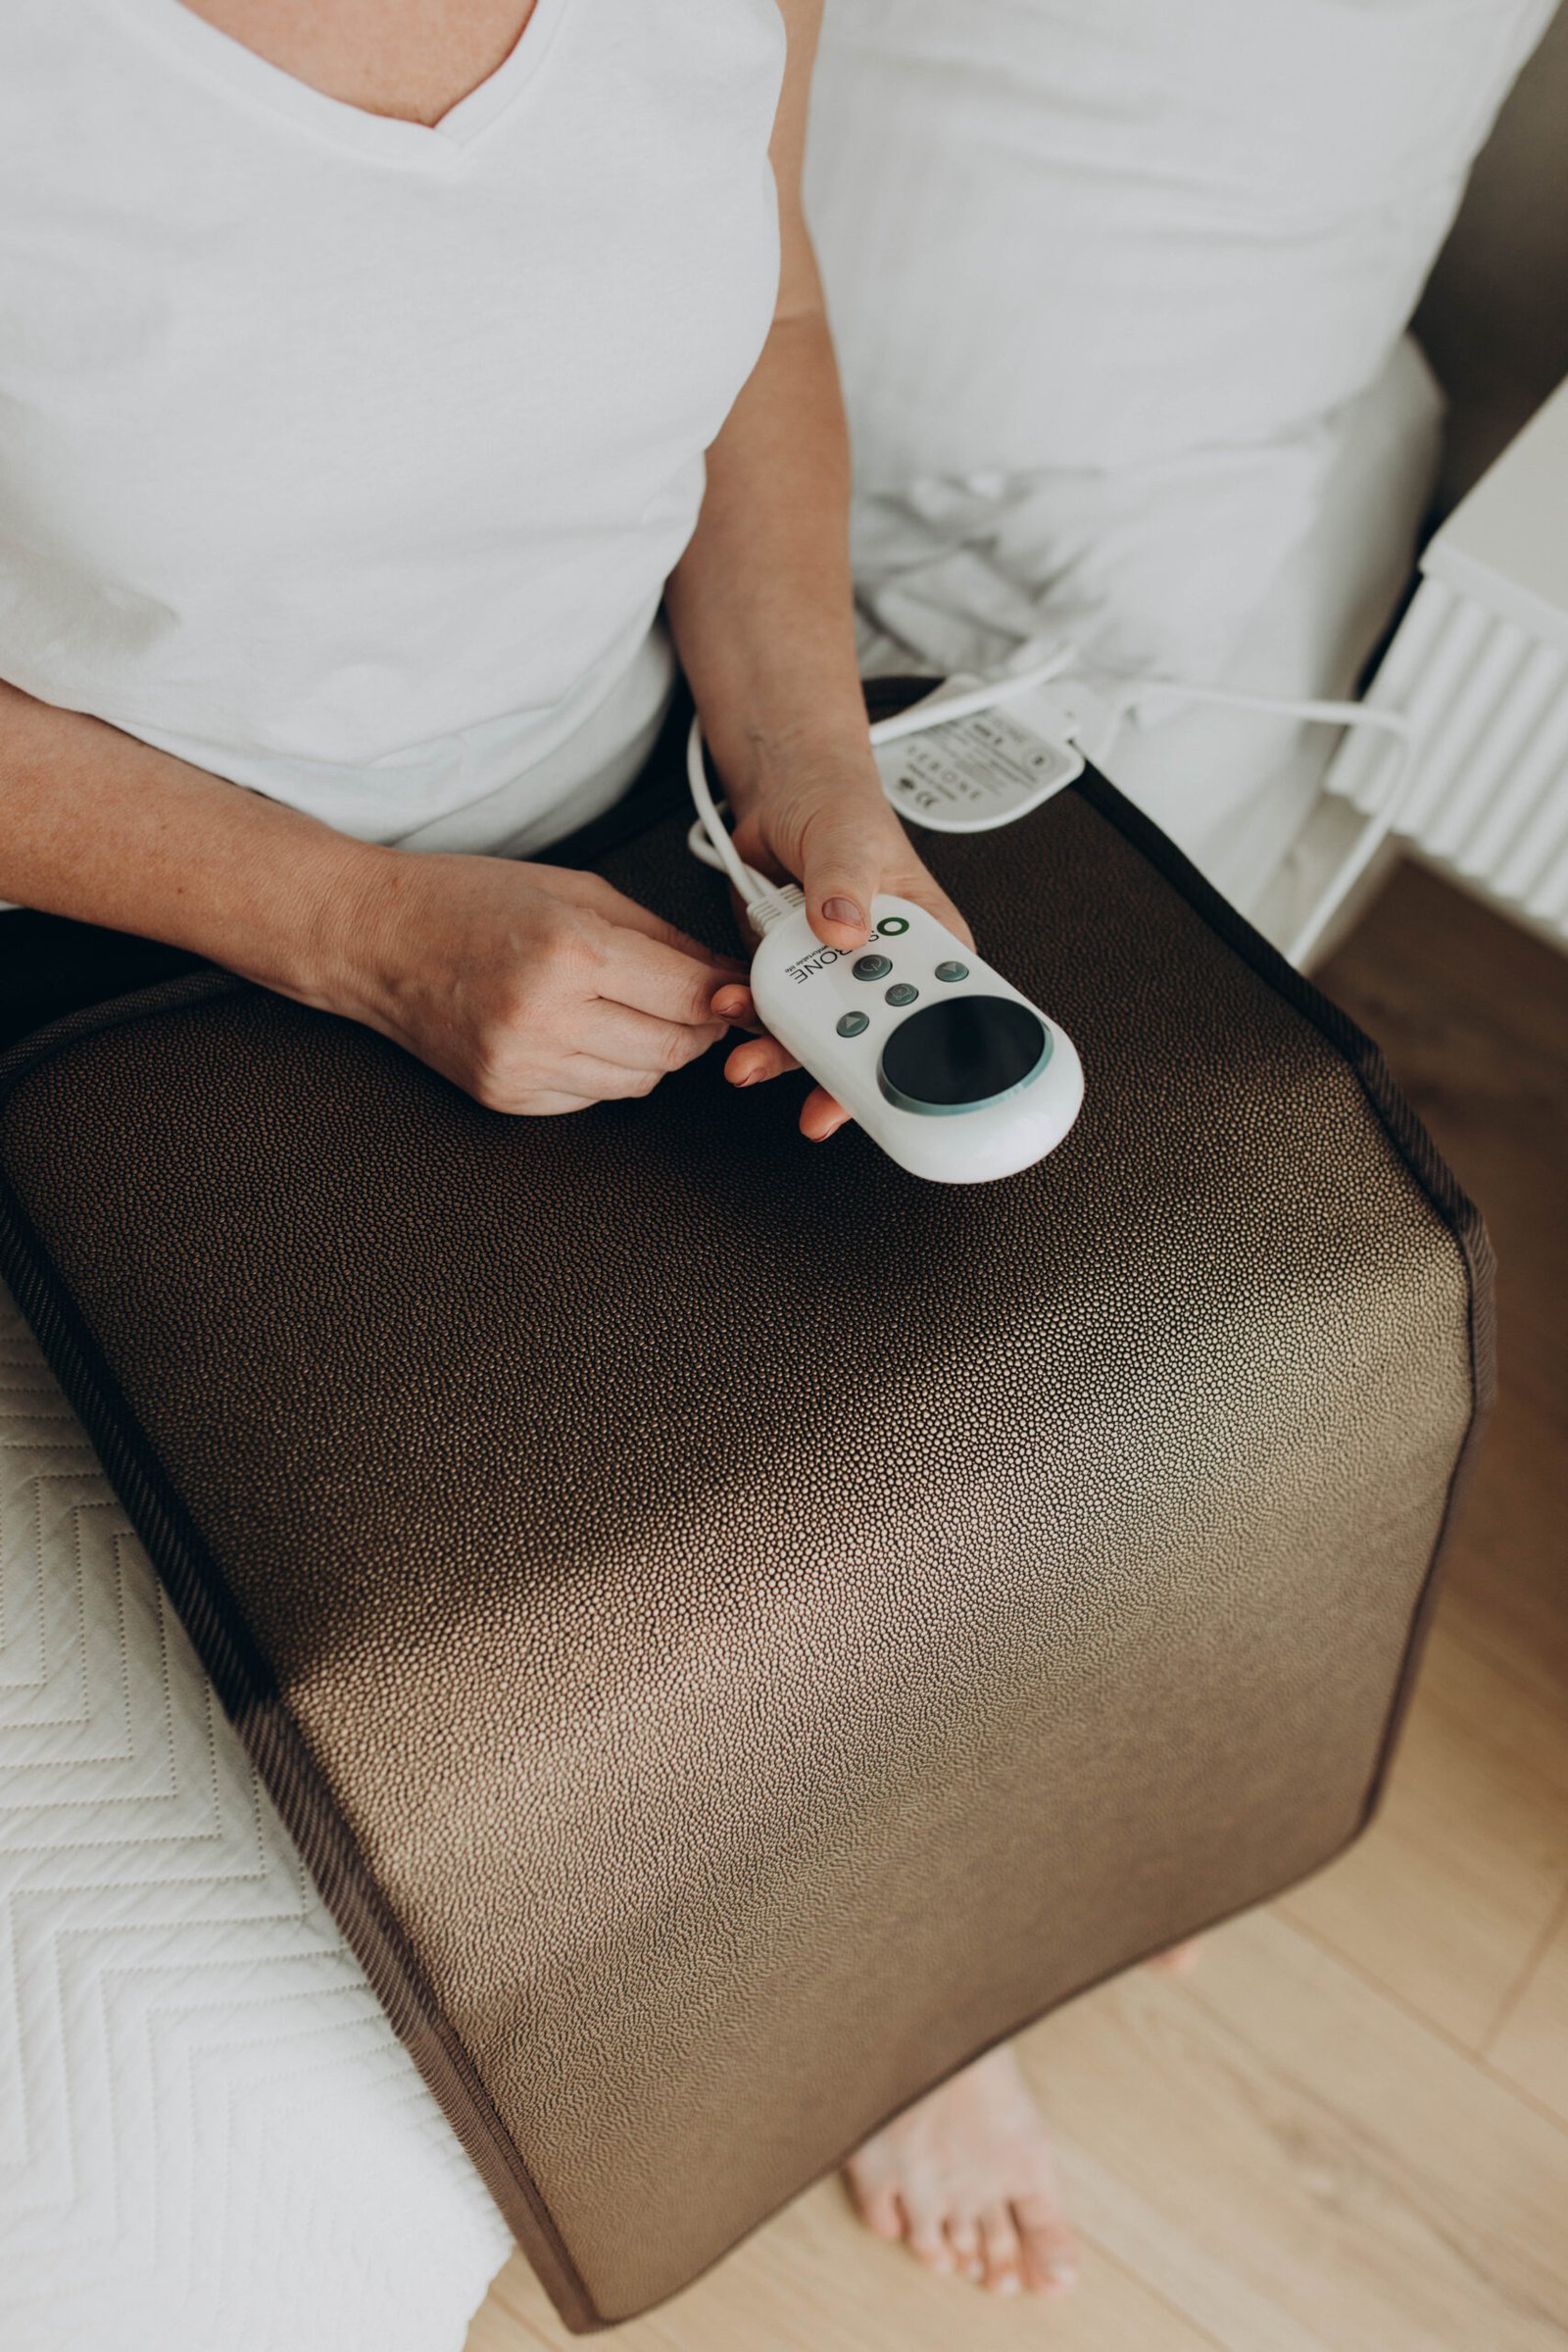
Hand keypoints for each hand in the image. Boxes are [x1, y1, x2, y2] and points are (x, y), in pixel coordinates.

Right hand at [335, 850, 744, 1114]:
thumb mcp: (577, 891)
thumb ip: (661, 939)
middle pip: (674, 1049)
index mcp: (570, 952)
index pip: (689, 997)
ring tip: (624, 1009)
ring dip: (653, 1051)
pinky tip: (579, 1031)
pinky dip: (605, 1070)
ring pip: (641, 1082)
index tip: (736, 991)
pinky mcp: (506, 1096)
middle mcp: (547, 1016)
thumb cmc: (467, 902)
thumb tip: (724, 977)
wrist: (375, 938)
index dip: (725, 997)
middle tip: (688, 1000)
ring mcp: (523, 1065)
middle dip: (696, 1027)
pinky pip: (593, 1098)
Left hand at [708, 749, 973, 1139]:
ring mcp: (831, 974)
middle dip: (845, 1076)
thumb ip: (845, 882)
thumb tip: (843, 924)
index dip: (926, 1058)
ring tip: (752, 1060)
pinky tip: (731, 1005)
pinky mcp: (788, 973)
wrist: (780, 795)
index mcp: (925, 938)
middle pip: (875, 1039)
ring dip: (782, 1053)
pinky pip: (771, 1011)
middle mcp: (882, 966)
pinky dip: (749, 1016)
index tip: (901, 1088)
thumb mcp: (849, 835)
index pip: (938, 1011)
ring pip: (817, 1037)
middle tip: (820, 1102)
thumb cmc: (835, 803)